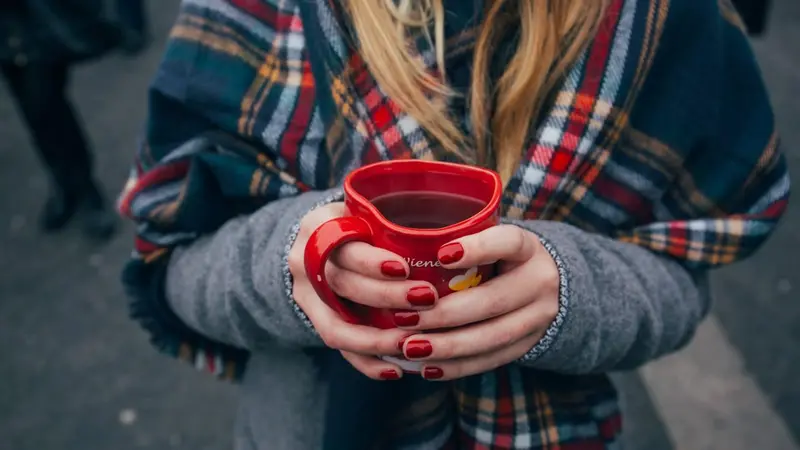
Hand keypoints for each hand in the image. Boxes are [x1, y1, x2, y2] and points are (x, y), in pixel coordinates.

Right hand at [287, 202, 437, 379]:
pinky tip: (396, 369)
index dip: (371, 262)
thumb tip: (453, 235)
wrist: (317, 244)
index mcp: (319, 227)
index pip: (342, 245)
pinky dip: (366, 361)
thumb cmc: (357, 224)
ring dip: (376, 339)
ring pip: (335, 325)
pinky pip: (338, 347)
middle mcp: (304, 261)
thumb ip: (392, 220)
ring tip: (411, 344)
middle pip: (342, 284)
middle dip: (385, 297)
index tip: (405, 268)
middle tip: (426, 300)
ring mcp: (304, 295)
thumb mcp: (365, 210)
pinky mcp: (313, 320)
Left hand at [396, 225, 559, 379]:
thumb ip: (461, 241)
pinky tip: (428, 368)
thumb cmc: (500, 257)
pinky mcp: (528, 345)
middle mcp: (539, 282)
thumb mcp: (492, 240)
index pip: (509, 242)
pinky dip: (457, 366)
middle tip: (404, 318)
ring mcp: (538, 318)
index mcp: (528, 248)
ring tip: (410, 348)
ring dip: (447, 346)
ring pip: (492, 337)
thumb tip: (403, 247)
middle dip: (444, 314)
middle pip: (492, 301)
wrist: (547, 286)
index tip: (440, 255)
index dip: (478, 249)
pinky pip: (491, 360)